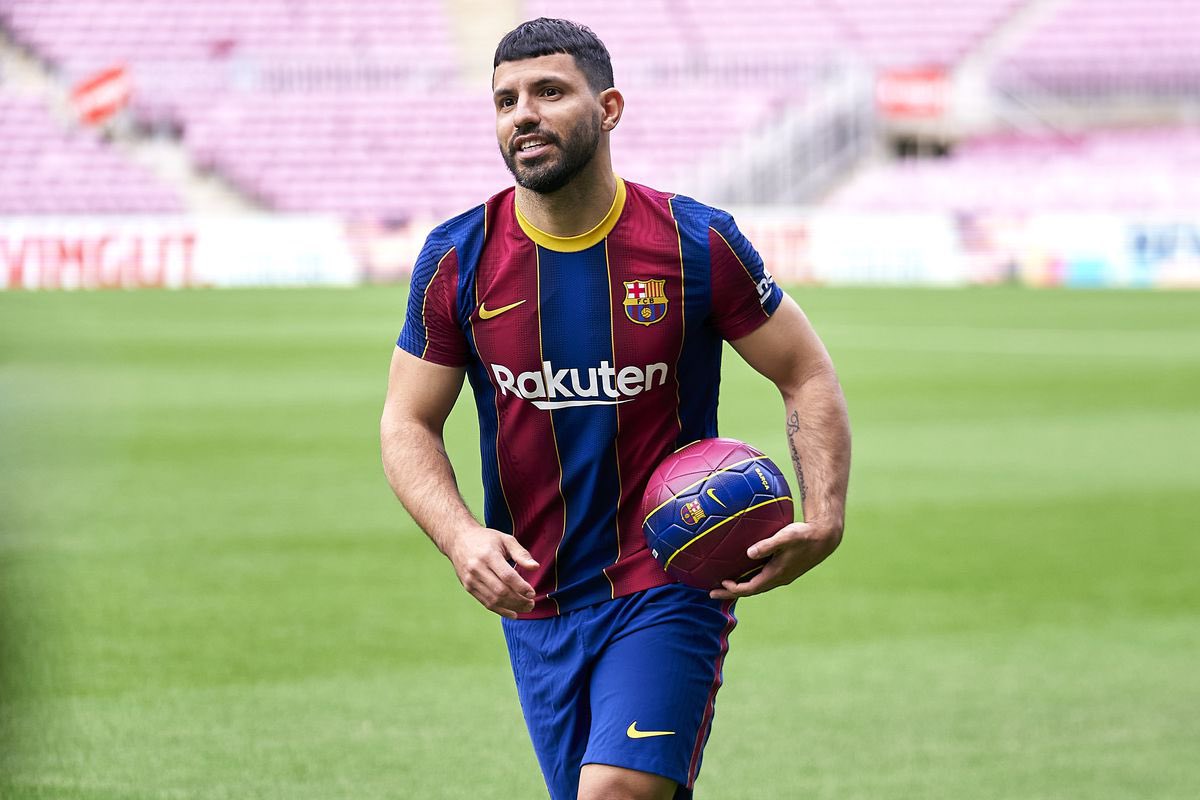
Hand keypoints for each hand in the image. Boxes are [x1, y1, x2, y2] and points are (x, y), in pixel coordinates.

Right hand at [447, 527, 539, 618]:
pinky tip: (513, 613)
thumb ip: (521, 553)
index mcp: (488, 555)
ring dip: (512, 607)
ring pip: (493, 600)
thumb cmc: (486, 539)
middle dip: (519, 600)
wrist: (458, 540)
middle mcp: (477, 569)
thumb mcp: (505, 539)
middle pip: (501, 591)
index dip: (521, 587)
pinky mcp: (468, 587)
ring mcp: (471, 580)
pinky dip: (501, 610)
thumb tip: (535, 567)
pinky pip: (485, 603)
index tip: (532, 593)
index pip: (507, 576)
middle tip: (532, 604)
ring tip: (526, 607)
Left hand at [709, 518, 842, 599]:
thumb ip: (767, 545)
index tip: (719, 584)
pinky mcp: (784, 570)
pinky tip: (743, 572)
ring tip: (724, 585)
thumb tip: (749, 553)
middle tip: (712, 593)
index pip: (750, 588)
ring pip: (757, 586)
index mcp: (776, 574)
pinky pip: (762, 579)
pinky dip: (749, 579)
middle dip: (731, 592)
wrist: (824, 538)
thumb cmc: (804, 535)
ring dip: (740, 587)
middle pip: (751, 590)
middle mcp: (778, 579)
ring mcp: (782, 576)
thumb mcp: (785, 537)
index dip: (734, 589)